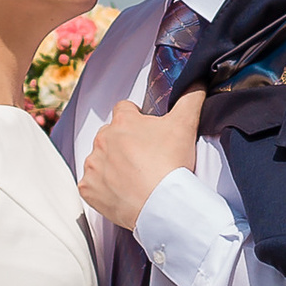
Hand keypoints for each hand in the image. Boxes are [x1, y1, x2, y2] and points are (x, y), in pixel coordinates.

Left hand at [77, 88, 204, 232]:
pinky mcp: (88, 189)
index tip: (147, 132)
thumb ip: (190, 98)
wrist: (161, 205)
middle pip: (111, 135)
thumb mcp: (185, 125)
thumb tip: (197, 80)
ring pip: (100, 159)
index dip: (136, 117)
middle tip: (144, 158)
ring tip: (134, 178)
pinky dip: (103, 189)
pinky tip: (121, 193)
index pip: (124, 108)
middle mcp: (102, 139)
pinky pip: (91, 185)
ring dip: (112, 165)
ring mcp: (93, 165)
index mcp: (122, 121)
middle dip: (124, 143)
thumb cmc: (171, 164)